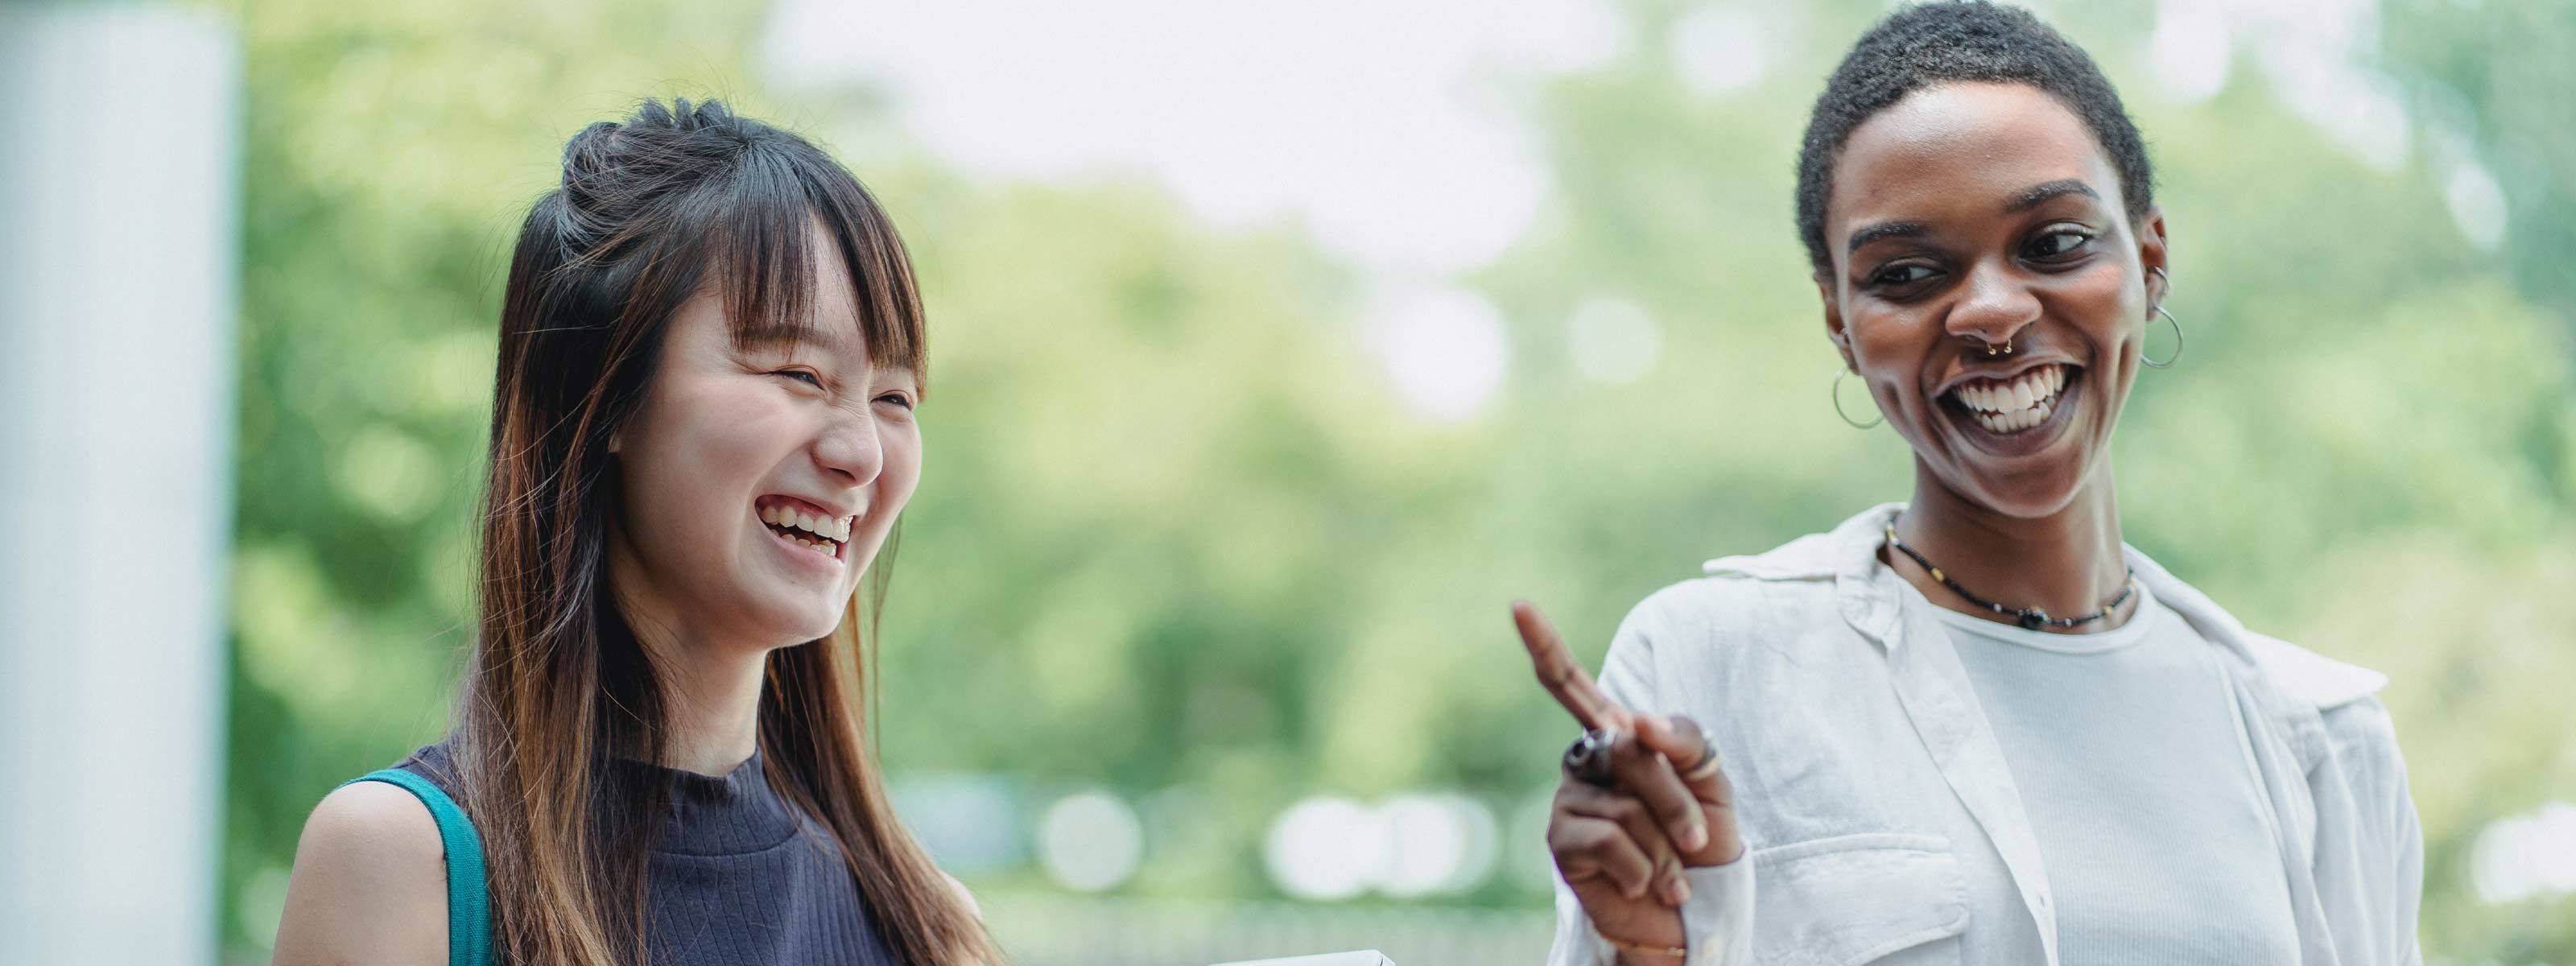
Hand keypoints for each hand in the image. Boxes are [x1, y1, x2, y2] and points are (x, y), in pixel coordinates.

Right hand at [1516, 600, 1742, 956]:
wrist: (1698, 911)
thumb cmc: (1702, 842)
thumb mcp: (1712, 779)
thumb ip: (1683, 738)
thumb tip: (1636, 726)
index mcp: (1618, 737)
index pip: (1573, 686)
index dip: (1545, 646)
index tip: (1518, 606)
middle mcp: (1586, 763)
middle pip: (1629, 751)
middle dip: (1675, 800)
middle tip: (1697, 840)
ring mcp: (1570, 800)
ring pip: (1627, 803)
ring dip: (1665, 843)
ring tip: (1669, 869)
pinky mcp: (1563, 842)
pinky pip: (1611, 839)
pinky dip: (1644, 867)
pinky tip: (1644, 882)